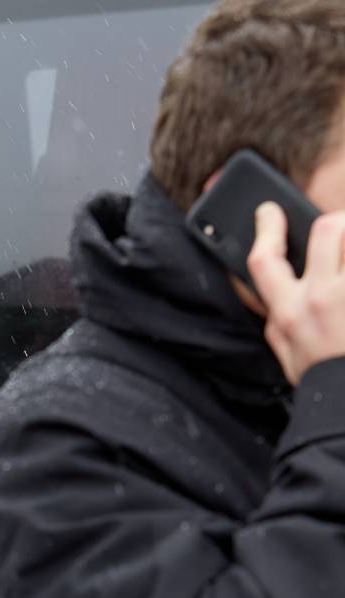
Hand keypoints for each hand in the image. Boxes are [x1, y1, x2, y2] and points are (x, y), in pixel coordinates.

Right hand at [249, 202, 344, 384]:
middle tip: (341, 229)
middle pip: (327, 229)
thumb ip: (276, 319)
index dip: (267, 229)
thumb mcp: (285, 352)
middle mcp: (321, 299)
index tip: (270, 212)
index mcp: (288, 312)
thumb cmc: (322, 380)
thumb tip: (265, 295)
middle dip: (337, 221)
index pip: (265, 260)